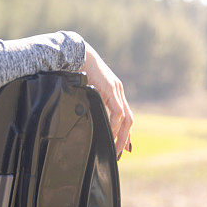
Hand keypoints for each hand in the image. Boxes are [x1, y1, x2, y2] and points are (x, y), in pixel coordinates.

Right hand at [81, 40, 133, 159]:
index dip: (125, 132)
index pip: (125, 116)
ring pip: (126, 118)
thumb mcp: (87, 88)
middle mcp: (118, 91)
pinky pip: (116, 111)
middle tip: (120, 152)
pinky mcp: (110, 88)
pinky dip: (115, 124)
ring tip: (116, 147)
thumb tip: (85, 114)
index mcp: (113, 91)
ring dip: (122, 135)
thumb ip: (91, 100)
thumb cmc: (78, 69)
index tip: (123, 147)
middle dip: (125, 138)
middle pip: (129, 119)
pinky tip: (110, 132)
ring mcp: (116, 90)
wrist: (78, 53)